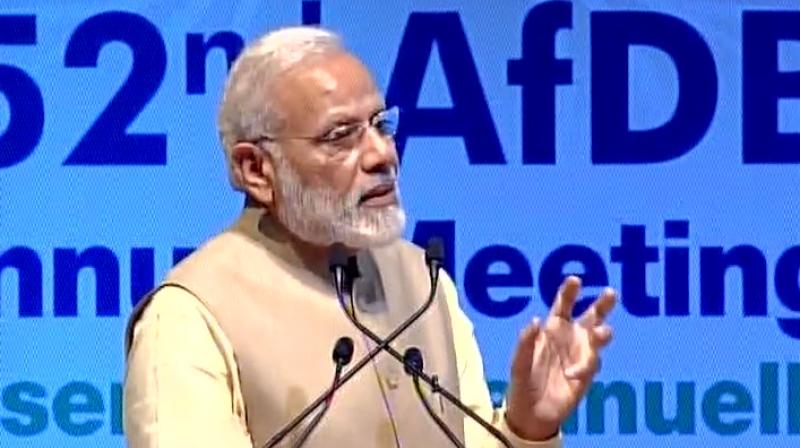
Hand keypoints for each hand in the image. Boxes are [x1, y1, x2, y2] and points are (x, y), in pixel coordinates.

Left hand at [505, 276, 616, 439]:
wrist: (532, 413)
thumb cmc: (523, 381)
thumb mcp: (518, 362)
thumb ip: (525, 342)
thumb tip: (535, 320)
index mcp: (553, 329)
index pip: (563, 305)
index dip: (569, 292)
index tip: (575, 280)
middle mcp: (571, 338)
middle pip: (591, 316)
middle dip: (602, 304)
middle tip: (610, 292)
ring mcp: (582, 355)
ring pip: (599, 338)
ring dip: (601, 333)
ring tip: (600, 333)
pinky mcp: (587, 374)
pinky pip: (592, 364)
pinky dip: (584, 367)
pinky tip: (572, 374)